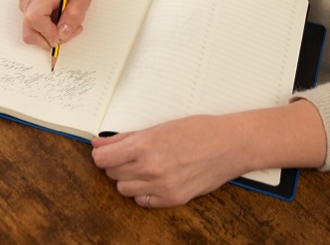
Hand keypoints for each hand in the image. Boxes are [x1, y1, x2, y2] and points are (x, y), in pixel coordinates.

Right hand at [18, 0, 101, 48]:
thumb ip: (74, 14)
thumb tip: (63, 34)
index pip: (34, 18)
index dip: (48, 32)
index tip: (63, 33)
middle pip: (28, 30)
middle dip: (49, 39)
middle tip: (70, 30)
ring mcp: (25, 0)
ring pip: (30, 30)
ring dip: (49, 34)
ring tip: (67, 23)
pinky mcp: (26, 3)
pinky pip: (32, 24)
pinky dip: (46, 28)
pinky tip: (59, 18)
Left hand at [91, 101, 326, 207]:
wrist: (230, 145)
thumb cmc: (197, 130)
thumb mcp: (158, 128)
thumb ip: (125, 138)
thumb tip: (98, 143)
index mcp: (145, 146)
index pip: (103, 158)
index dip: (101, 154)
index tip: (104, 152)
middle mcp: (150, 168)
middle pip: (111, 173)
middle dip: (116, 164)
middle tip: (129, 155)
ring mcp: (162, 187)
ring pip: (124, 188)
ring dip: (128, 178)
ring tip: (144, 166)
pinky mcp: (173, 199)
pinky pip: (142, 201)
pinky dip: (143, 191)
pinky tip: (154, 179)